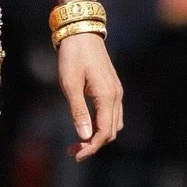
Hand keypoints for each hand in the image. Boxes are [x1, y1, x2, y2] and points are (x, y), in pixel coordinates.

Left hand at [58, 32, 122, 158]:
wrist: (81, 31)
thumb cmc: (72, 56)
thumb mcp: (70, 84)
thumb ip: (78, 111)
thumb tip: (84, 136)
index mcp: (107, 97)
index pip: (104, 133)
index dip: (91, 148)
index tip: (75, 155)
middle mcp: (116, 96)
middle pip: (110, 131)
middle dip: (93, 144)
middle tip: (72, 150)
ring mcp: (116, 91)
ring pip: (113, 123)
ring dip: (98, 136)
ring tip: (78, 141)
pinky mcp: (111, 87)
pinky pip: (112, 113)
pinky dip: (102, 124)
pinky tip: (87, 125)